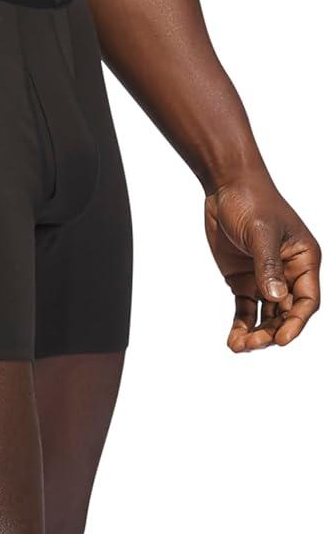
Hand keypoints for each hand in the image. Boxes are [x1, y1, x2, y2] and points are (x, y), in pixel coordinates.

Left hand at [204, 171, 319, 351]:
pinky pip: (246, 310)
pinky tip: (233, 341)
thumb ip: (268, 266)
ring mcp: (266, 278)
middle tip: (251, 345)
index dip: (296, 323)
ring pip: (266, 316)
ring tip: (238, 347)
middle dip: (271, 332)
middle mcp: (289, 273)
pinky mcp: (244, 280)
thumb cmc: (252, 202)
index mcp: (304, 260)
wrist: (226, 186)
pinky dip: (241, 326)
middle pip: (286, 313)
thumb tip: (276, 297)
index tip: (281, 340)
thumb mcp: (262, 233)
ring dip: (255, 334)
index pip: (306, 300)